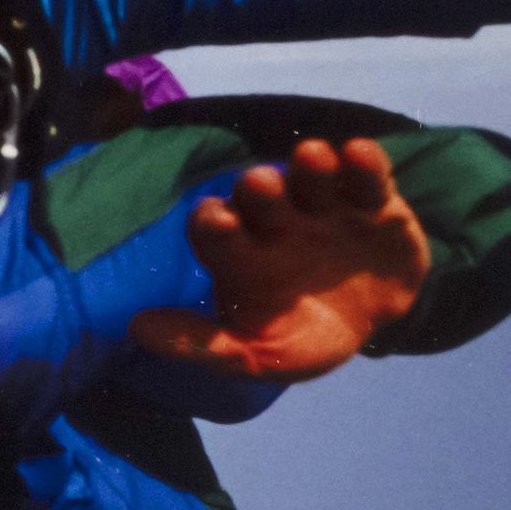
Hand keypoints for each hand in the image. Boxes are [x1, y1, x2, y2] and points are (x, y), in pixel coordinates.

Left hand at [131, 138, 429, 381]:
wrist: (372, 324)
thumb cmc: (301, 337)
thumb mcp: (257, 356)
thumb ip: (202, 345)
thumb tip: (137, 328)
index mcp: (240, 252)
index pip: (214, 230)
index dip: (212, 224)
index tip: (215, 221)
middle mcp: (275, 220)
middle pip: (258, 195)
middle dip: (259, 189)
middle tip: (259, 183)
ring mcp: (323, 206)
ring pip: (310, 176)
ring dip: (310, 166)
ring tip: (312, 158)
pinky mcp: (373, 201)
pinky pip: (365, 176)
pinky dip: (364, 163)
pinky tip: (357, 154)